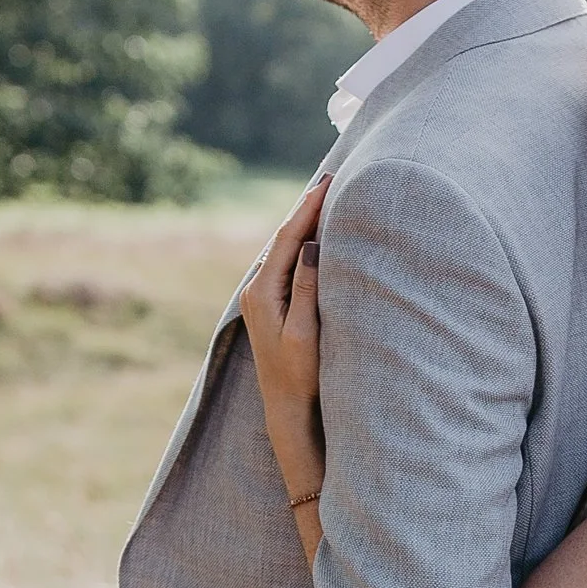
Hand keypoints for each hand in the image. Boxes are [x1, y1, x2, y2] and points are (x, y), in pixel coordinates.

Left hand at [241, 170, 326, 518]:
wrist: (285, 409)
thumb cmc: (300, 376)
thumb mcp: (306, 332)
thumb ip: (306, 287)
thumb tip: (309, 245)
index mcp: (262, 291)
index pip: (288, 238)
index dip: (308, 208)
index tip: (328, 182)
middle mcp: (255, 289)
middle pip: (283, 236)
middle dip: (306, 208)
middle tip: (330, 178)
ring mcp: (260, 296)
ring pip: (284, 247)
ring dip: (303, 223)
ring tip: (324, 197)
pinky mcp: (270, 304)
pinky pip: (286, 262)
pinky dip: (300, 243)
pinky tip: (313, 234)